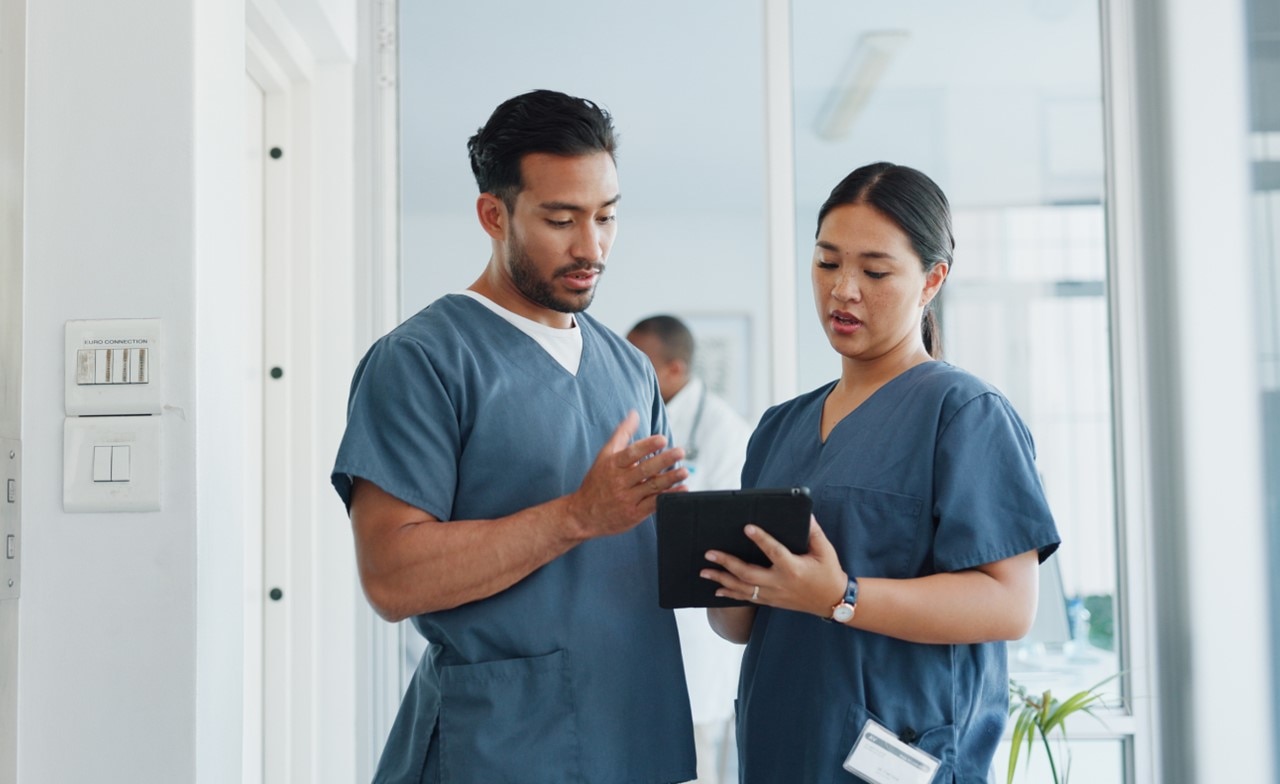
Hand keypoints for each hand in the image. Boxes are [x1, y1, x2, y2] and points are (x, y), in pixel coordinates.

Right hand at [564, 411, 687, 538]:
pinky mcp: (634, 514)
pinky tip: (682, 489)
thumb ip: (621, 434)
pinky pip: (654, 504)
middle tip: (680, 452)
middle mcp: (620, 481)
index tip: (662, 439)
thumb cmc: (597, 481)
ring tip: (685, 471)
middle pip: (644, 469)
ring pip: (652, 487)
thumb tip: (634, 414)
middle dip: (664, 460)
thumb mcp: (605, 456)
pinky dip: (669, 496)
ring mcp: (627, 499)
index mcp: (613, 465)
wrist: (583, 514)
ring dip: (670, 479)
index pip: (631, 453)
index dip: (647, 446)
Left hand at [701, 516, 847, 618]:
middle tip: (709, 553)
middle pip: (748, 574)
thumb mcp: (825, 550)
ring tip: (704, 571)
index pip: (774, 552)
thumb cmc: (828, 572)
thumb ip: (814, 532)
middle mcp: (780, 583)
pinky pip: (747, 599)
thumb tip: (805, 513)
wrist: (832, 601)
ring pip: (743, 589)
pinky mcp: (771, 601)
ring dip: (722, 580)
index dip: (761, 539)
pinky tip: (717, 590)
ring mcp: (774, 595)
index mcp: (793, 568)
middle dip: (727, 563)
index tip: (747, 527)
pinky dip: (730, 594)